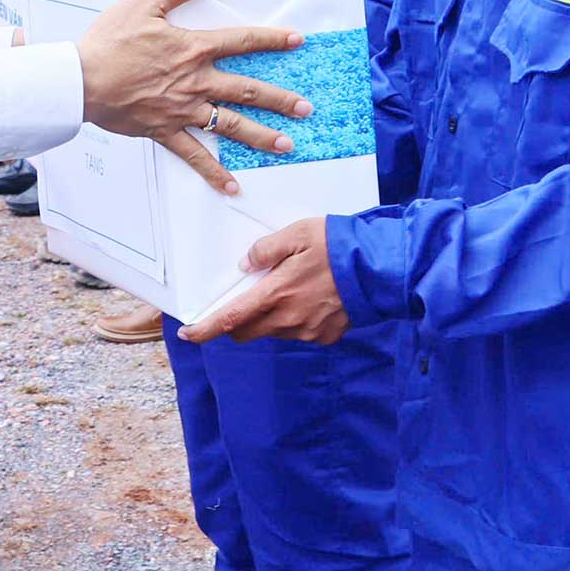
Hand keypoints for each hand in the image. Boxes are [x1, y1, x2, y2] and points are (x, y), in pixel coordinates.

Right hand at [76, 0, 310, 194]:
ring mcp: (182, 110)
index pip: (242, 41)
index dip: (272, 39)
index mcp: (193, 48)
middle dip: (280, 99)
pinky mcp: (164, 131)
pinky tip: (232, 186)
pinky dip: (213, 172)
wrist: (81, 80)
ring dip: (261, 136)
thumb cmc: (110, 40)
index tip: (298, 41)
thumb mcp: (146, 2)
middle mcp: (195, 81)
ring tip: (287, 145)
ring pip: (230, 125)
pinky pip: (194, 155)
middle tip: (306, 108)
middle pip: (247, 90)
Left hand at [176, 217, 348, 343]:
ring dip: (268, 317)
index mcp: (277, 293)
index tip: (188, 333)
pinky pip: (298, 332)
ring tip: (287, 289)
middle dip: (236, 322)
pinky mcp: (325, 336)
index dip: (206, 329)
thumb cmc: (338, 246)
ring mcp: (308, 331)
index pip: (232, 318)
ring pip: (272, 330)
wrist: (380, 268)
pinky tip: (310, 298)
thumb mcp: (297, 234)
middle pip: (247, 331)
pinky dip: (294, 319)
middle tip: (241, 302)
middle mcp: (289, 319)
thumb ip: (266, 249)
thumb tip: (246, 264)